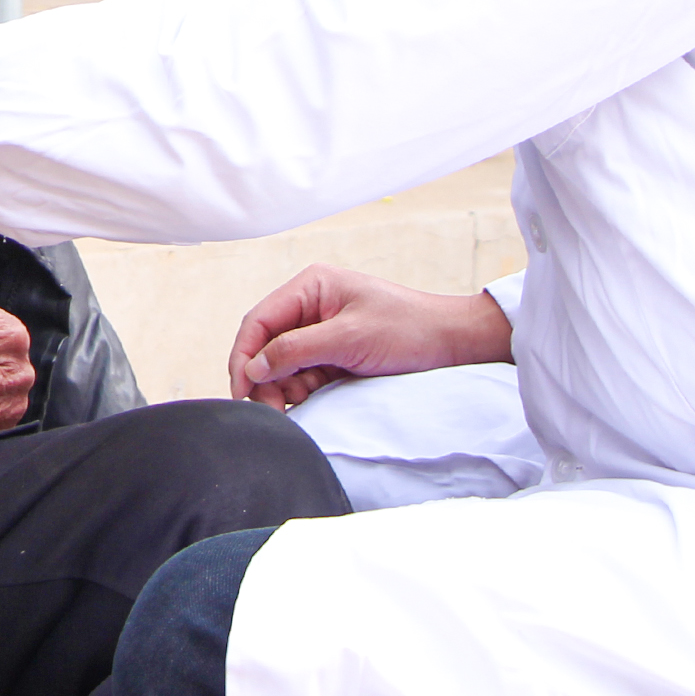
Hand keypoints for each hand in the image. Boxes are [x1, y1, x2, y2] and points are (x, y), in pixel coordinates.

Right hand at [227, 264, 515, 409]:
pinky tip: (309, 401)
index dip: (243, 356)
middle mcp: (310, 305)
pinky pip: (304, 373)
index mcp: (309, 287)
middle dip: (264, 377)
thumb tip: (252, 368)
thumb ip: (296, 350)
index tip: (242, 391)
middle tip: (271, 408)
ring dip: (283, 386)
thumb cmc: (409, 330)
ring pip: (283, 363)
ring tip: (298, 404)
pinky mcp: (335, 354)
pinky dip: (301, 389)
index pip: (259, 321)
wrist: (452, 344)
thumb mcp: (348, 338)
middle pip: (266, 344)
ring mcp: (322, 331)